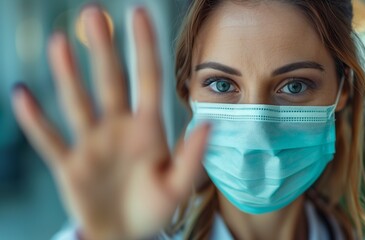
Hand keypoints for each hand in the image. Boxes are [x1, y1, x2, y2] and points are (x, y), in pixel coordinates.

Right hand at [12, 5, 209, 239]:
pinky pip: (49, 140)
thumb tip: (209, 123)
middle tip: (94, 13)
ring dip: (68, 75)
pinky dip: (35, 121)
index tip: (140, 13)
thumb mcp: (178, 186)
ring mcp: (92, 144)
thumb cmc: (154, 209)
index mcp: (148, 130)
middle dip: (104, 50)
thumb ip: (192, 157)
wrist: (126, 234)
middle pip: (110, 82)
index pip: (148, 79)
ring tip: (60, 43)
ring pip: (78, 103)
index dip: (145, 47)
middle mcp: (118, 129)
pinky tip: (23, 95)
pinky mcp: (70, 165)